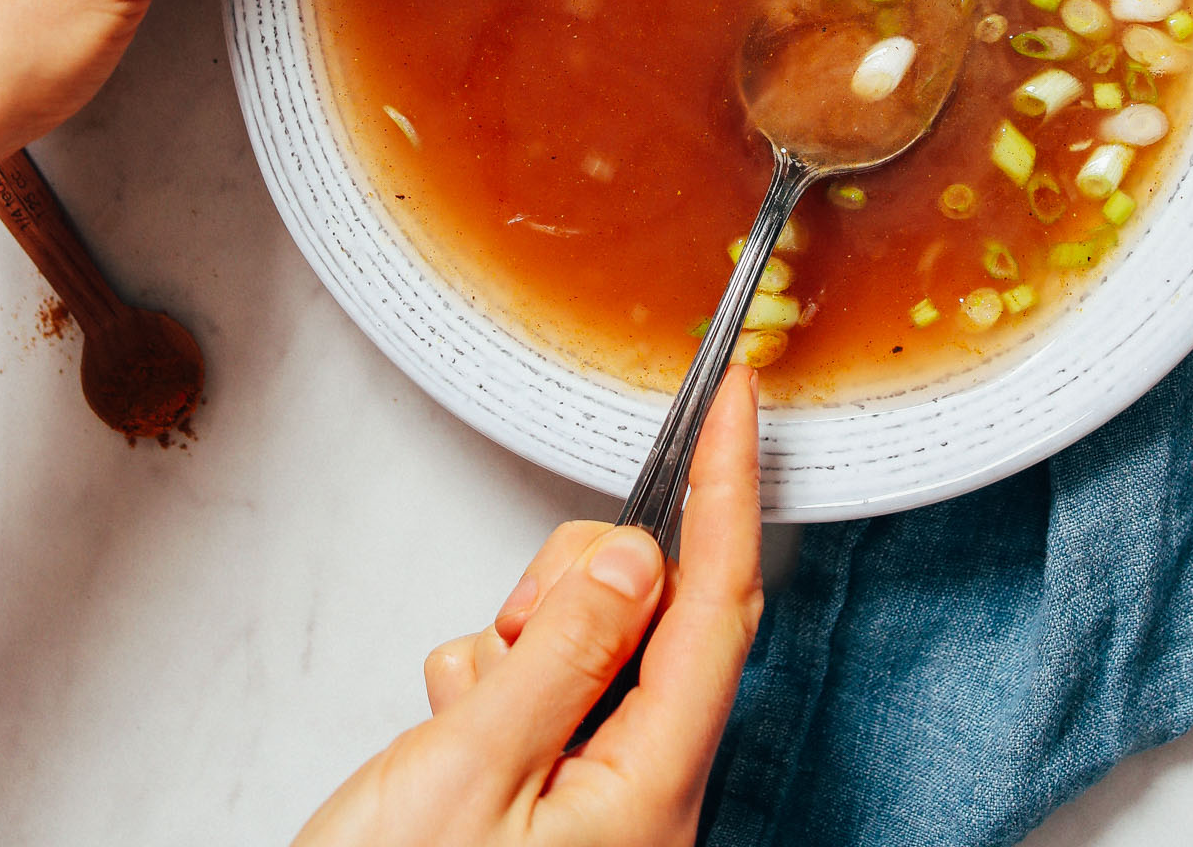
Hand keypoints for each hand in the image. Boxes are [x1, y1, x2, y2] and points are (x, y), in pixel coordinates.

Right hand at [296, 367, 762, 846]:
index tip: (740, 396)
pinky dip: (495, 678)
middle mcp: (645, 789)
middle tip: (518, 626)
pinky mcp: (555, 795)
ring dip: (525, 638)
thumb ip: (563, 654)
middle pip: (656, 612)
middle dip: (585, 580)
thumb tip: (641, 558)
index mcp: (650, 785)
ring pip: (593, 638)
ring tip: (466, 711)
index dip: (733, 485)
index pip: (718, 601)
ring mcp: (601, 795)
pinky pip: (546, 683)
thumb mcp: (470, 772)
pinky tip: (452, 729)